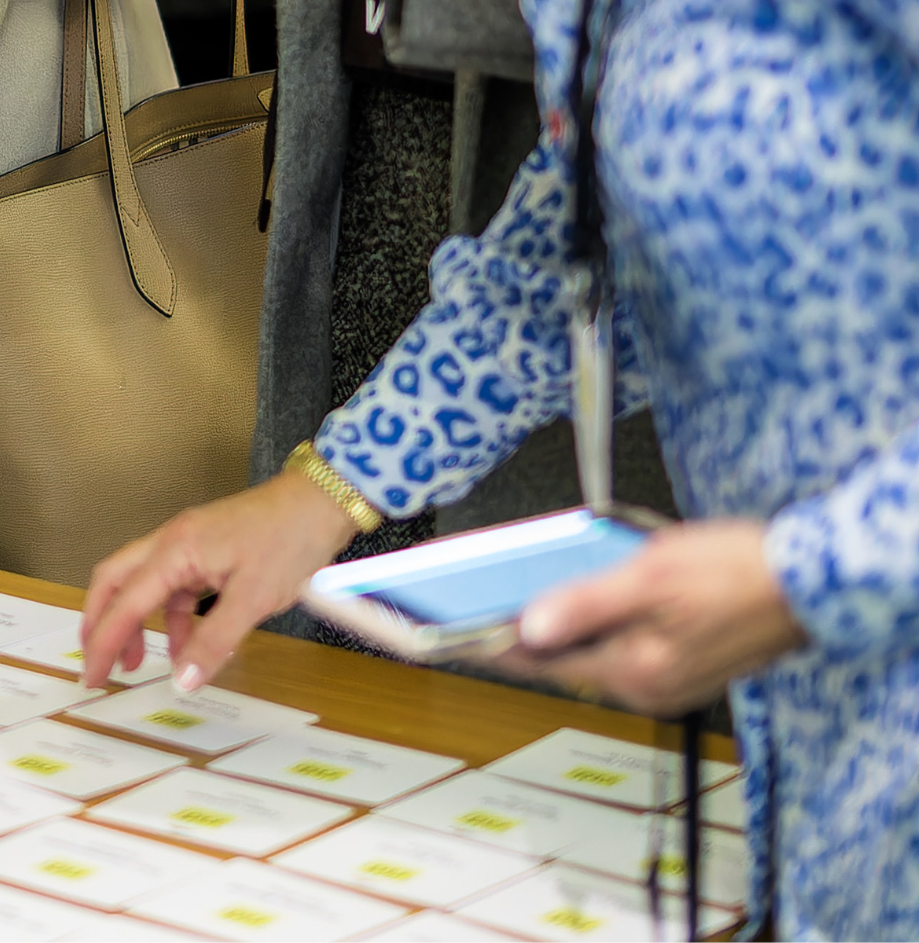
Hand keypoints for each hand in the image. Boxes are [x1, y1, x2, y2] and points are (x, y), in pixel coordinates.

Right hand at [80, 469, 360, 691]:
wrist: (320, 503)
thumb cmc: (288, 539)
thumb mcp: (253, 599)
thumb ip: (213, 641)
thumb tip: (183, 679)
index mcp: (174, 551)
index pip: (124, 603)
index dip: (103, 641)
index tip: (92, 674)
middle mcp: (171, 543)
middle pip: (113, 583)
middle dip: (100, 624)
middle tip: (98, 662)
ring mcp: (186, 544)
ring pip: (141, 585)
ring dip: (134, 622)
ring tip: (139, 661)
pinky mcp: (204, 551)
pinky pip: (173, 588)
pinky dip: (170, 618)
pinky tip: (185, 644)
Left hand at [501, 520, 807, 715]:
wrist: (812, 582)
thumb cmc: (738, 572)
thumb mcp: (648, 576)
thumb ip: (585, 605)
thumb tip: (528, 628)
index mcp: (635, 671)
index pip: (539, 661)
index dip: (490, 640)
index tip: (446, 630)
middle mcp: (647, 687)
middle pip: (562, 657)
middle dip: (525, 626)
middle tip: (482, 595)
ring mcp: (666, 680)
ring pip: (591, 650)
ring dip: (565, 621)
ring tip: (534, 586)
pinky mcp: (681, 665)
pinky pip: (621, 645)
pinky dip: (600, 622)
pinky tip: (593, 590)